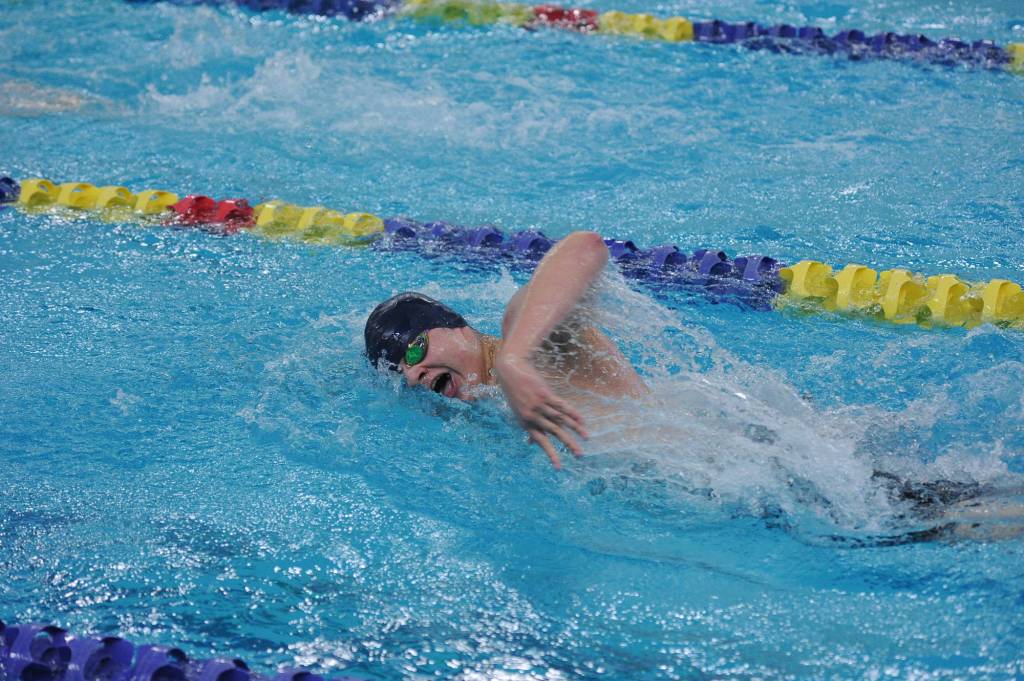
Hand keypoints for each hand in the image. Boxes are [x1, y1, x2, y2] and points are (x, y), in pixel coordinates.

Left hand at [495, 353, 587, 468]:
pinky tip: (582, 420)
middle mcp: (533, 416)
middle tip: (580, 455)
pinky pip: (562, 406)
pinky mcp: (545, 394)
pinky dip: (573, 413)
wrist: (510, 370)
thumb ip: (527, 427)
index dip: (551, 454)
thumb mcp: (517, 412)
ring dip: (575, 429)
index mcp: (526, 423)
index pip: (541, 442)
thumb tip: (530, 443)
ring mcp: (539, 405)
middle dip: (568, 444)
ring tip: (586, 437)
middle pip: (555, 432)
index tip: (559, 467)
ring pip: (561, 420)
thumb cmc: (514, 392)